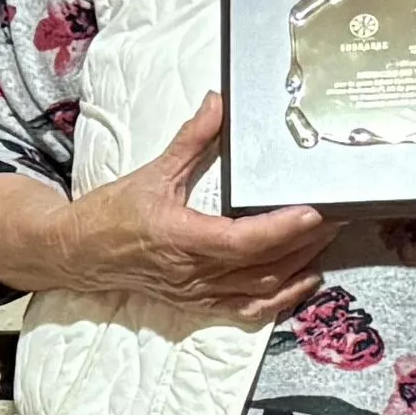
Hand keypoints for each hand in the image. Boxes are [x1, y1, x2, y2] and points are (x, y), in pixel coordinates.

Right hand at [57, 97, 328, 319]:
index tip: (314, 211)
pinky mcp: (198, 303)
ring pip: (262, 290)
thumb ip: (192, 139)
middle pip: (265, 266)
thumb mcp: (152, 172)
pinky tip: (302, 281)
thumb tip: (218, 103)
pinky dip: (279, 299)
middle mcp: (194, 273)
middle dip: (306, 241)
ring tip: (327, 240)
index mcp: (182, 239)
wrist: (76, 254)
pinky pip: (247, 310)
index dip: (284, 228)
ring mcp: (198, 293)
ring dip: (299, 267)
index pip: (245, 240)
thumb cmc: (110, 216)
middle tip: (339, 215)